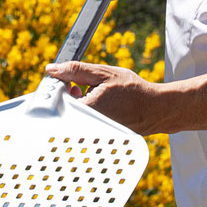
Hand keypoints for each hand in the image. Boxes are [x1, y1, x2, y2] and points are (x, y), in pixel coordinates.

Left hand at [45, 60, 162, 134]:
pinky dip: (86, 113)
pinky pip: (82, 124)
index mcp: (85, 110)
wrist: (155, 109)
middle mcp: (86, 126)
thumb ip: (75, 70)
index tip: (69, 80)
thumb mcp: (104, 74)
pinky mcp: (96, 137)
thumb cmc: (132, 90)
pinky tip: (98, 106)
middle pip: (63, 110)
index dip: (60, 87)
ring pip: (72, 117)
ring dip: (77, 104)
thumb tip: (52, 69)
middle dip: (68, 95)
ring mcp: (91, 134)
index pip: (57, 99)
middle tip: (80, 87)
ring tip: (93, 95)